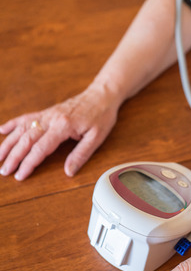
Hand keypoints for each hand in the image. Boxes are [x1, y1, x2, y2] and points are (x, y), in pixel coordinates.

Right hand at [0, 83, 120, 179]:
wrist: (101, 95)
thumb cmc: (101, 115)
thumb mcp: (97, 137)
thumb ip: (81, 154)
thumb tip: (68, 171)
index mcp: (63, 126)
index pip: (41, 148)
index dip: (28, 163)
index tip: (20, 175)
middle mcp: (51, 118)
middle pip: (27, 139)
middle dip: (13, 156)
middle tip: (4, 170)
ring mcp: (47, 114)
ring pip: (22, 128)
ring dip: (9, 142)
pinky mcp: (47, 112)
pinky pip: (26, 117)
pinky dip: (13, 124)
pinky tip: (2, 130)